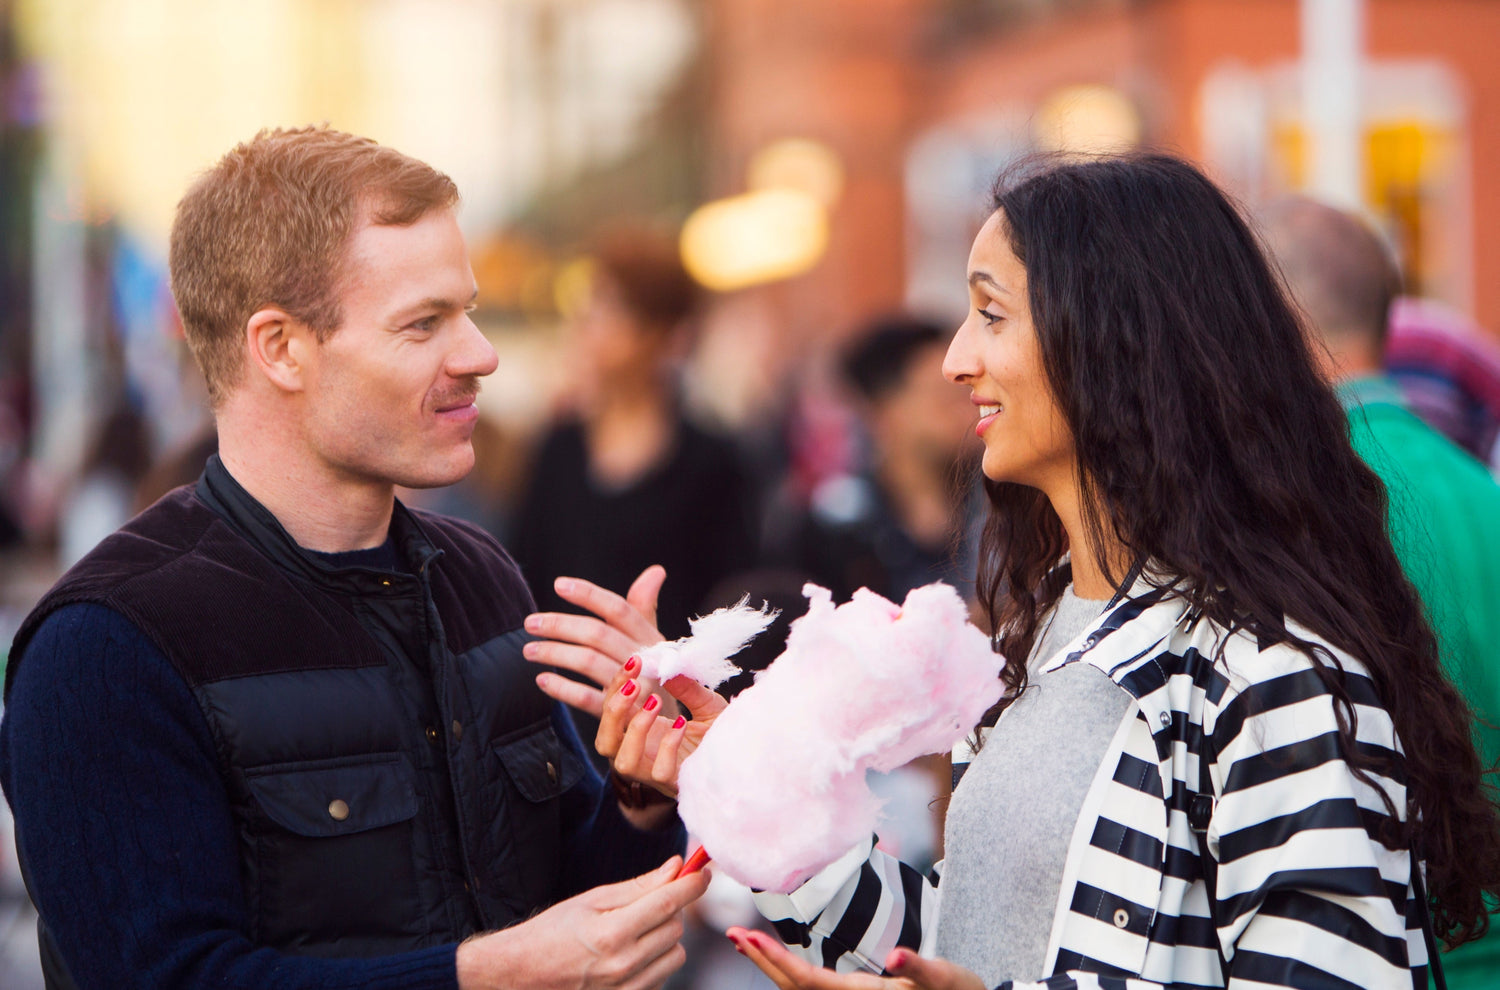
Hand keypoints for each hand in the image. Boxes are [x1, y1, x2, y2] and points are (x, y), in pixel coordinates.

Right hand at [456, 856, 710, 989]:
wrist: (521, 975)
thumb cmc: (552, 932)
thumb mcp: (592, 900)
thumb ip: (639, 886)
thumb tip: (675, 867)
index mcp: (612, 933)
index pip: (669, 902)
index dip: (692, 883)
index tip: (703, 871)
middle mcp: (623, 965)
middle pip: (676, 927)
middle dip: (669, 909)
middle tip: (646, 903)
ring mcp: (626, 989)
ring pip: (675, 955)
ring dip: (665, 939)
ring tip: (635, 933)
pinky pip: (663, 978)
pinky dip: (656, 962)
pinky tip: (631, 955)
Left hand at [524, 566, 668, 718]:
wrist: (665, 722)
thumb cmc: (652, 671)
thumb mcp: (652, 639)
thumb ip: (645, 606)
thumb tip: (656, 570)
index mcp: (648, 636)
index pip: (618, 608)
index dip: (589, 594)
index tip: (558, 584)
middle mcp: (643, 659)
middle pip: (597, 634)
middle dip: (560, 625)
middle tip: (530, 623)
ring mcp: (633, 687)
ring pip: (589, 662)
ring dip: (554, 654)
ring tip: (529, 650)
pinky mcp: (620, 714)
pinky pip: (587, 698)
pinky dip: (562, 689)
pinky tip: (542, 679)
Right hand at [599, 664, 727, 797]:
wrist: (748, 759)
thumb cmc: (723, 734)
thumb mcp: (706, 704)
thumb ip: (687, 687)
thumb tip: (668, 664)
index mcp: (644, 732)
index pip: (613, 712)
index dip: (616, 687)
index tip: (634, 661)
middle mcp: (644, 754)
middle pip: (604, 741)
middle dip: (614, 710)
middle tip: (635, 684)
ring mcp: (656, 772)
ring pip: (623, 762)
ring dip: (635, 729)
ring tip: (655, 702)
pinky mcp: (675, 784)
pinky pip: (659, 771)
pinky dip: (667, 745)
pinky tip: (682, 725)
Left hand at [726, 928, 985, 989]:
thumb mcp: (945, 979)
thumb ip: (921, 968)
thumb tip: (900, 956)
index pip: (810, 982)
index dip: (778, 962)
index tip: (749, 940)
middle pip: (797, 988)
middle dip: (764, 962)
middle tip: (733, 936)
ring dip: (773, 968)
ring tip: (746, 944)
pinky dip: (792, 974)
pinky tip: (781, 962)